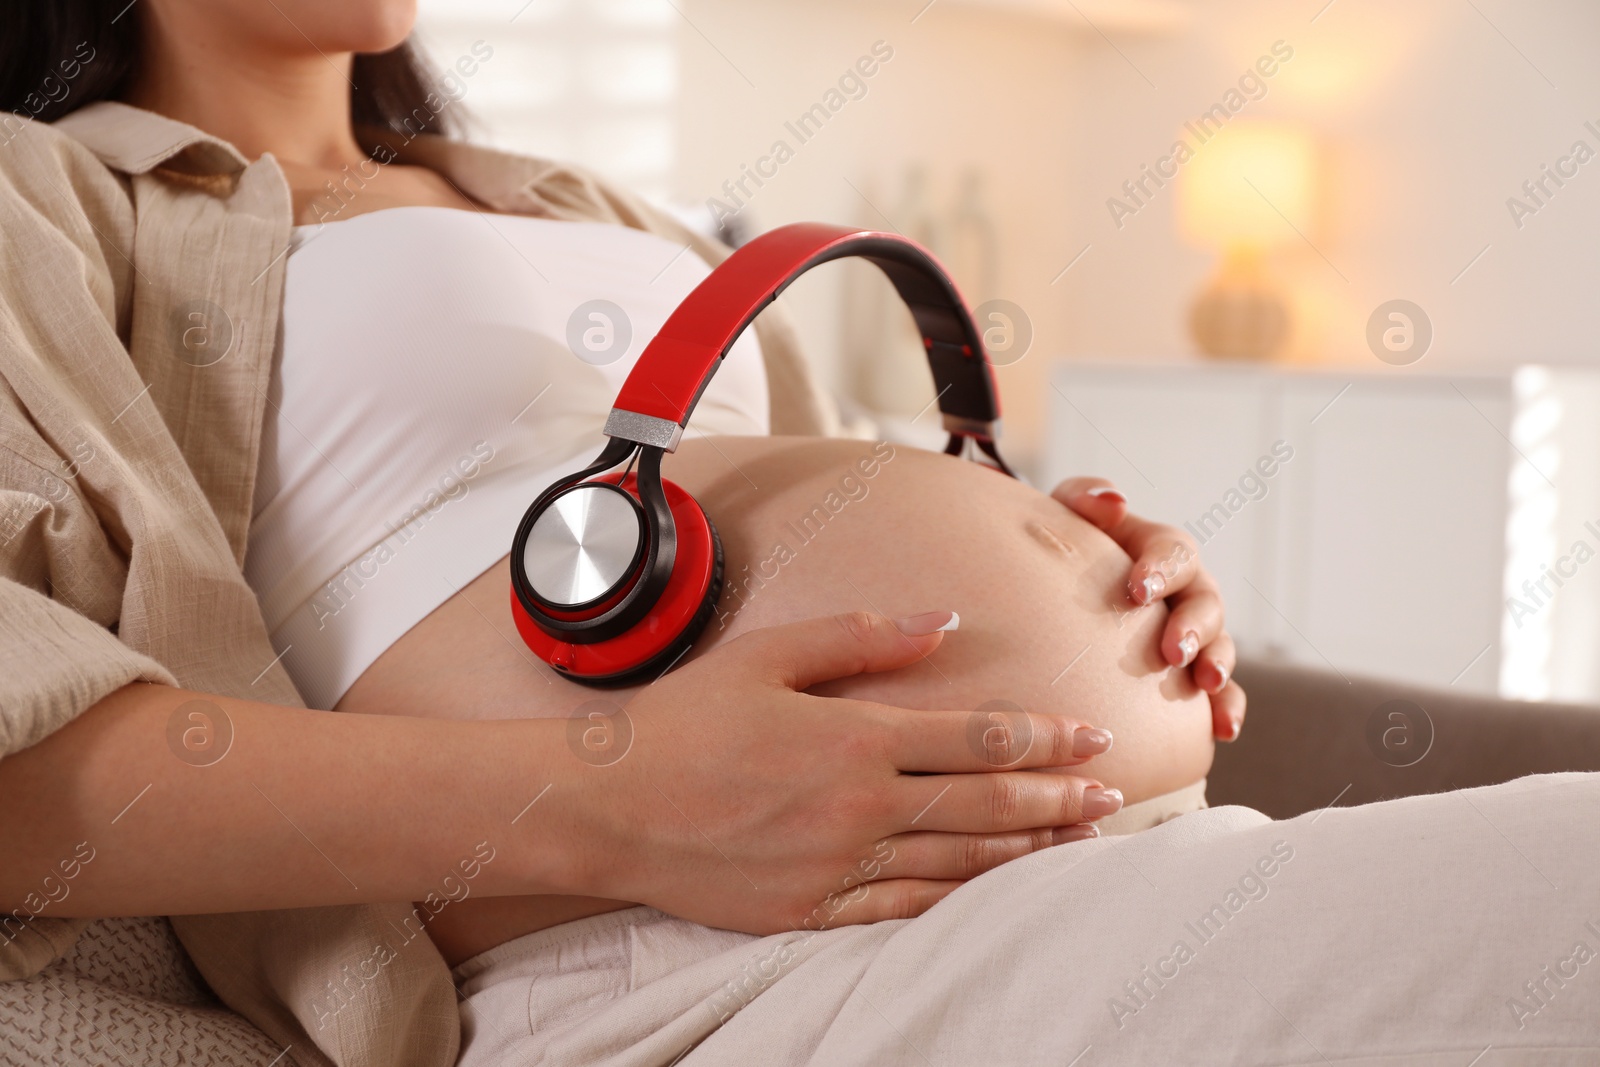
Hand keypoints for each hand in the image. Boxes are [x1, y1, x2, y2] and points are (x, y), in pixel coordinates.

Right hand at [572, 611, 1119, 934]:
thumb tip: (944, 621)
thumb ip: (862, 637)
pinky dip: (959, 899)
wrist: (605, 808)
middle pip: (983, 800)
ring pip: (957, 859)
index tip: (1090, 736)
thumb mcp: (767, 655)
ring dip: (1025, 849)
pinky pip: (905, 907)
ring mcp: (837, 866)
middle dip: (1056, 796)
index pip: (975, 736)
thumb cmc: (682, 722)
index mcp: (853, 738)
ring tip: (1077, 843)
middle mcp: (858, 807)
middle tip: (1110, 794)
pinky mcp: (811, 910)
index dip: (1042, 736)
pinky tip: (993, 891)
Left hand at [1052, 478, 1245, 742]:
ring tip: (1205, 683)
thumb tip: (1112, 501)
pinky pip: (1222, 691)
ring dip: (1217, 664)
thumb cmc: (1062, 552)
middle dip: (1193, 625)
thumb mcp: (1064, 517)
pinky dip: (1227, 707)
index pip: (1172, 551)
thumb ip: (1083, 498)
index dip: (1160, 568)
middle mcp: (1186, 591)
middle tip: (1172, 649)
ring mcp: (1195, 634)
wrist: (1053, 595)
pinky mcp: (1193, 675)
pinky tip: (1222, 729)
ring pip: (1219, 646)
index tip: (1137, 590)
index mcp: (1158, 551)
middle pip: (1205, 602)